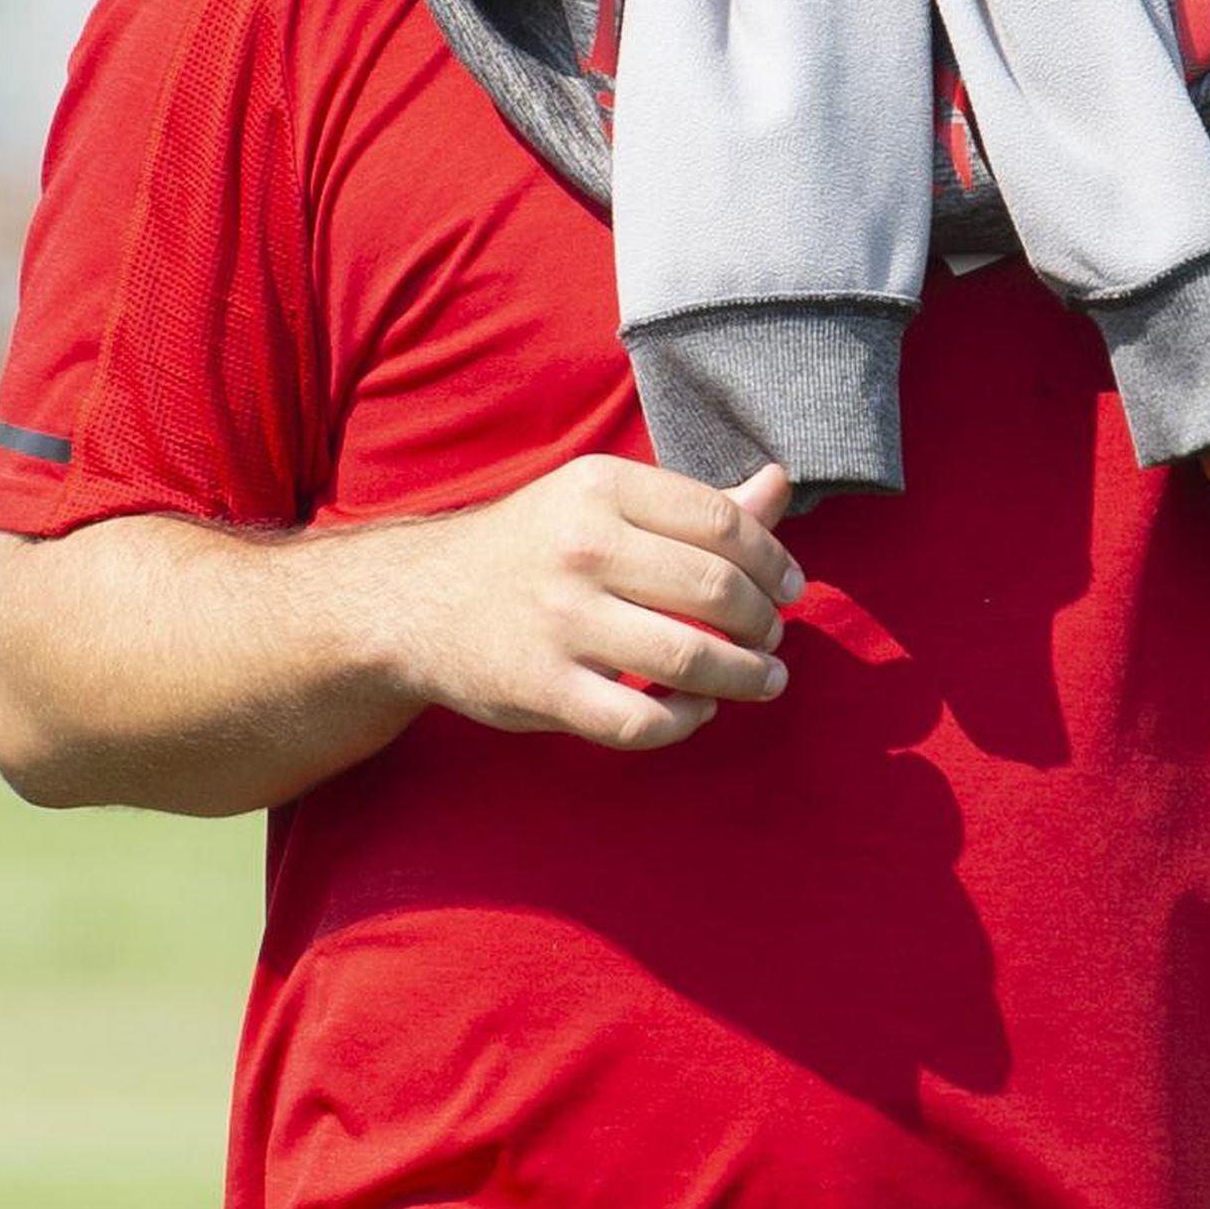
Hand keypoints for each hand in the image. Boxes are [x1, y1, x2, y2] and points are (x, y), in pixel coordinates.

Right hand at [384, 454, 800, 751]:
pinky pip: (641, 722)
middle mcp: (581, 547)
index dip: (773, 559)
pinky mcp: (543, 687)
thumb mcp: (601, 501)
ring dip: (746, 677)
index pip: (720, 521)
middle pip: (715, 590)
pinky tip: (699, 710)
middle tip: (774, 637)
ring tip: (764, 679)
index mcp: (600, 486)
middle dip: (765, 622)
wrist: (418, 599)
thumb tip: (780, 486)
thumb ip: (694, 502)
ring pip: (689, 660)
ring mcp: (560, 620)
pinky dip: (687, 722)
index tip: (791, 586)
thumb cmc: (532, 546)